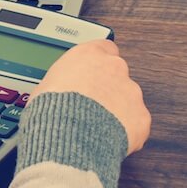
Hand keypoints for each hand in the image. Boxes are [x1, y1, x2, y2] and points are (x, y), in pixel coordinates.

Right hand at [30, 39, 150, 154]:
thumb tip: (58, 91)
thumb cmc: (52, 110)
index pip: (104, 48)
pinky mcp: (141, 116)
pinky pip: (136, 123)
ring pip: (128, 99)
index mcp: (89, 55)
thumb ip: (62, 82)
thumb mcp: (45, 86)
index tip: (92, 74)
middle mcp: (114, 68)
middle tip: (91, 106)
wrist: (68, 137)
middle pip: (117, 74)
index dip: (98, 64)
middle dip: (108, 89)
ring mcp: (131, 92)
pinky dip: (126, 132)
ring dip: (117, 110)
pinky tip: (108, 139)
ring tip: (97, 127)